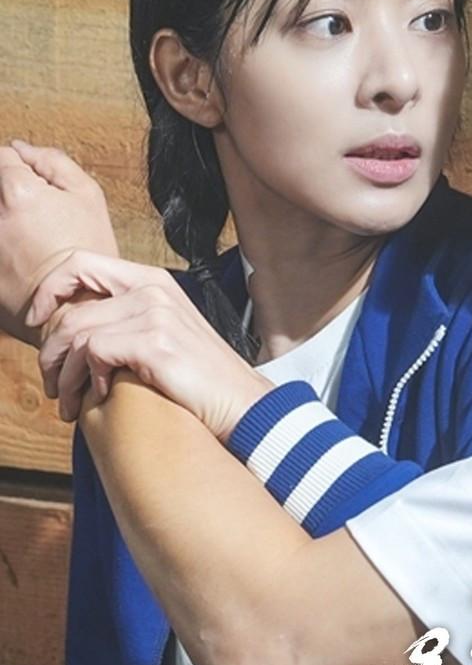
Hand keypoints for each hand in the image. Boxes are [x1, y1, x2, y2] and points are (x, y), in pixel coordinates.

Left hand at [0, 142, 117, 345]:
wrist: (77, 305)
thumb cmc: (89, 251)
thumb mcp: (89, 196)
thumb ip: (54, 162)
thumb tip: (22, 148)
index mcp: (18, 191)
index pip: (2, 157)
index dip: (19, 166)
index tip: (34, 185)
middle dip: (8, 193)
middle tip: (33, 214)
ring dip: (7, 218)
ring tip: (28, 238)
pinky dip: (5, 243)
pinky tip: (19, 255)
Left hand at [33, 250, 273, 439]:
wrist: (239, 401)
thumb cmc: (201, 376)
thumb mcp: (164, 333)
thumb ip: (125, 318)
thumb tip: (70, 328)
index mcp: (153, 280)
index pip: (79, 263)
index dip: (48, 291)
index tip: (38, 323)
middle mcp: (153, 289)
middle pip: (68, 301)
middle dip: (47, 345)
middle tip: (50, 379)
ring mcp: (156, 313)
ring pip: (75, 332)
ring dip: (63, 374)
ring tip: (69, 400)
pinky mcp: (155, 342)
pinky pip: (93, 352)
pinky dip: (88, 379)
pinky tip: (102, 394)